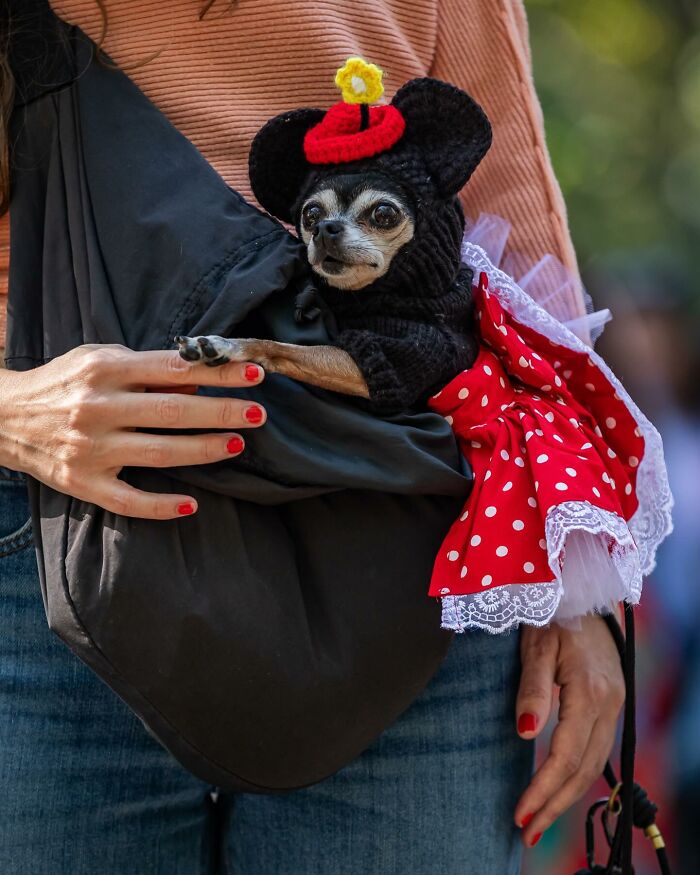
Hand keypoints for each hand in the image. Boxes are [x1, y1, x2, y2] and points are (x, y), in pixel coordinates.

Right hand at [0, 344, 266, 519]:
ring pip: (160, 452)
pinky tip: (191, 505)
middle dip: (222, 412)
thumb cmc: (63, 383)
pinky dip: (161, 505)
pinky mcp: (83, 484)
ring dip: (205, 449)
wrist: (4, 417)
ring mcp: (90, 449)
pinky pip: (128, 500)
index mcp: (105, 370)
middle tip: (259, 413)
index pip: (174, 369)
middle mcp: (97, 408)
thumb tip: (199, 378)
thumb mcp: (98, 360)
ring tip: (238, 444)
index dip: (218, 374)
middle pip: (174, 411)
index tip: (254, 375)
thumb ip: (145, 368)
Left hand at [513, 614, 624, 846]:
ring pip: (593, 765)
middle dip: (554, 805)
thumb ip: (532, 690)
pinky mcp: (610, 705)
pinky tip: (560, 789)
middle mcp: (608, 705)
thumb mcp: (536, 647)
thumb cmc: (552, 615)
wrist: (583, 595)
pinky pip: (596, 750)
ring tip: (538, 821)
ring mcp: (613, 706)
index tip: (520, 814)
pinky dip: (578, 776)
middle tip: (526, 832)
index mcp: (590, 691)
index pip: (566, 755)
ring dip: (566, 796)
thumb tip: (526, 735)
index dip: (544, 789)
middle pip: (583, 769)